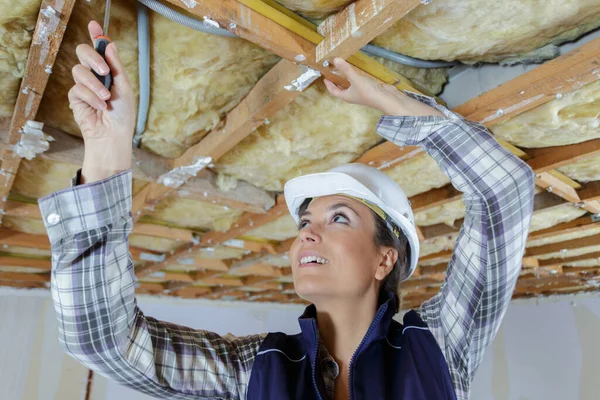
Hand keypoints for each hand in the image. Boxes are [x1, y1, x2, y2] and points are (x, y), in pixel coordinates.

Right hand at [68, 21, 135, 181]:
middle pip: (83, 52)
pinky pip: (77, 89)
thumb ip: (116, 66)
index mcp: (109, 71)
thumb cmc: (123, 115)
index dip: (96, 36)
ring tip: (106, 98)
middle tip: (104, 70)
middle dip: (92, 58)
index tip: (94, 25)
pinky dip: (90, 98)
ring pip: (79, 70)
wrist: (113, 136)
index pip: (100, 49)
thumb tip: (110, 44)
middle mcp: (95, 76)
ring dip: (94, 84)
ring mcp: (84, 86)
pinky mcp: (75, 98)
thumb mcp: (124, 88)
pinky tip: (100, 108)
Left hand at [323, 58, 443, 116]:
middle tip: (332, 71)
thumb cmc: (369, 92)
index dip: (328, 85)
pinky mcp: (368, 89)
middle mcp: (352, 95)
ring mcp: (360, 92)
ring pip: (350, 85)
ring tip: (343, 68)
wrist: (386, 99)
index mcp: (346, 96)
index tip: (324, 76)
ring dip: (346, 78)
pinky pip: (359, 82)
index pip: (333, 91)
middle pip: (341, 89)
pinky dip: (356, 77)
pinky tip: (357, 70)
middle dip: (336, 81)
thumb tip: (335, 60)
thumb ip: (346, 69)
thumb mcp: (356, 79)